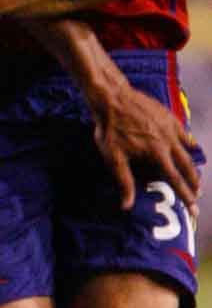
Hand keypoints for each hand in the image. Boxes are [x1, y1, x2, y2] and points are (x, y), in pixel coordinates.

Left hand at [91, 83, 200, 210]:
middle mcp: (169, 141)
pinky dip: (189, 143)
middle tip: (197, 195)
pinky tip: (192, 147)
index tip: (194, 209)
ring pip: (188, 151)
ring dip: (192, 166)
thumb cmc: (110, 129)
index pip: (175, 180)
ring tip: (195, 177)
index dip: (185, 196)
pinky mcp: (170, 117)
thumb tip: (127, 206)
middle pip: (187, 167)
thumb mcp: (113, 158)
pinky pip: (184, 134)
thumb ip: (124, 181)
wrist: (113, 98)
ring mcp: (171, 128)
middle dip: (193, 183)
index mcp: (157, 153)